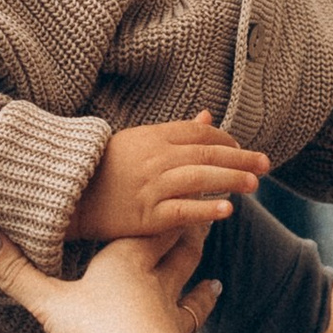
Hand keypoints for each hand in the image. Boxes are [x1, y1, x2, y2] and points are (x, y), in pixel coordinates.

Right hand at [0, 223, 224, 332]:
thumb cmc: (97, 332)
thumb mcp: (47, 301)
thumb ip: (13, 270)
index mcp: (124, 259)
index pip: (146, 224)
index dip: (158, 205)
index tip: (170, 181)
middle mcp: (153, 278)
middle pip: (175, 244)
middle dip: (185, 226)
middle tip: (201, 207)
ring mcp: (170, 310)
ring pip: (190, 278)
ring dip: (199, 266)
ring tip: (212, 260)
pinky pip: (193, 318)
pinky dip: (203, 304)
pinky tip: (211, 303)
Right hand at [69, 112, 269, 241]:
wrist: (67, 196)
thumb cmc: (103, 168)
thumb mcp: (138, 140)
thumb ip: (176, 131)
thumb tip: (208, 116)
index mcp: (152, 137)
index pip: (199, 133)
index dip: (225, 139)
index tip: (241, 148)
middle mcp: (154, 159)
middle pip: (206, 154)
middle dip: (240, 158)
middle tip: (265, 164)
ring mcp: (150, 187)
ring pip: (200, 180)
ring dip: (231, 180)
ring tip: (254, 184)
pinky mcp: (145, 215)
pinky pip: (182, 210)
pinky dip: (206, 209)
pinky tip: (227, 210)